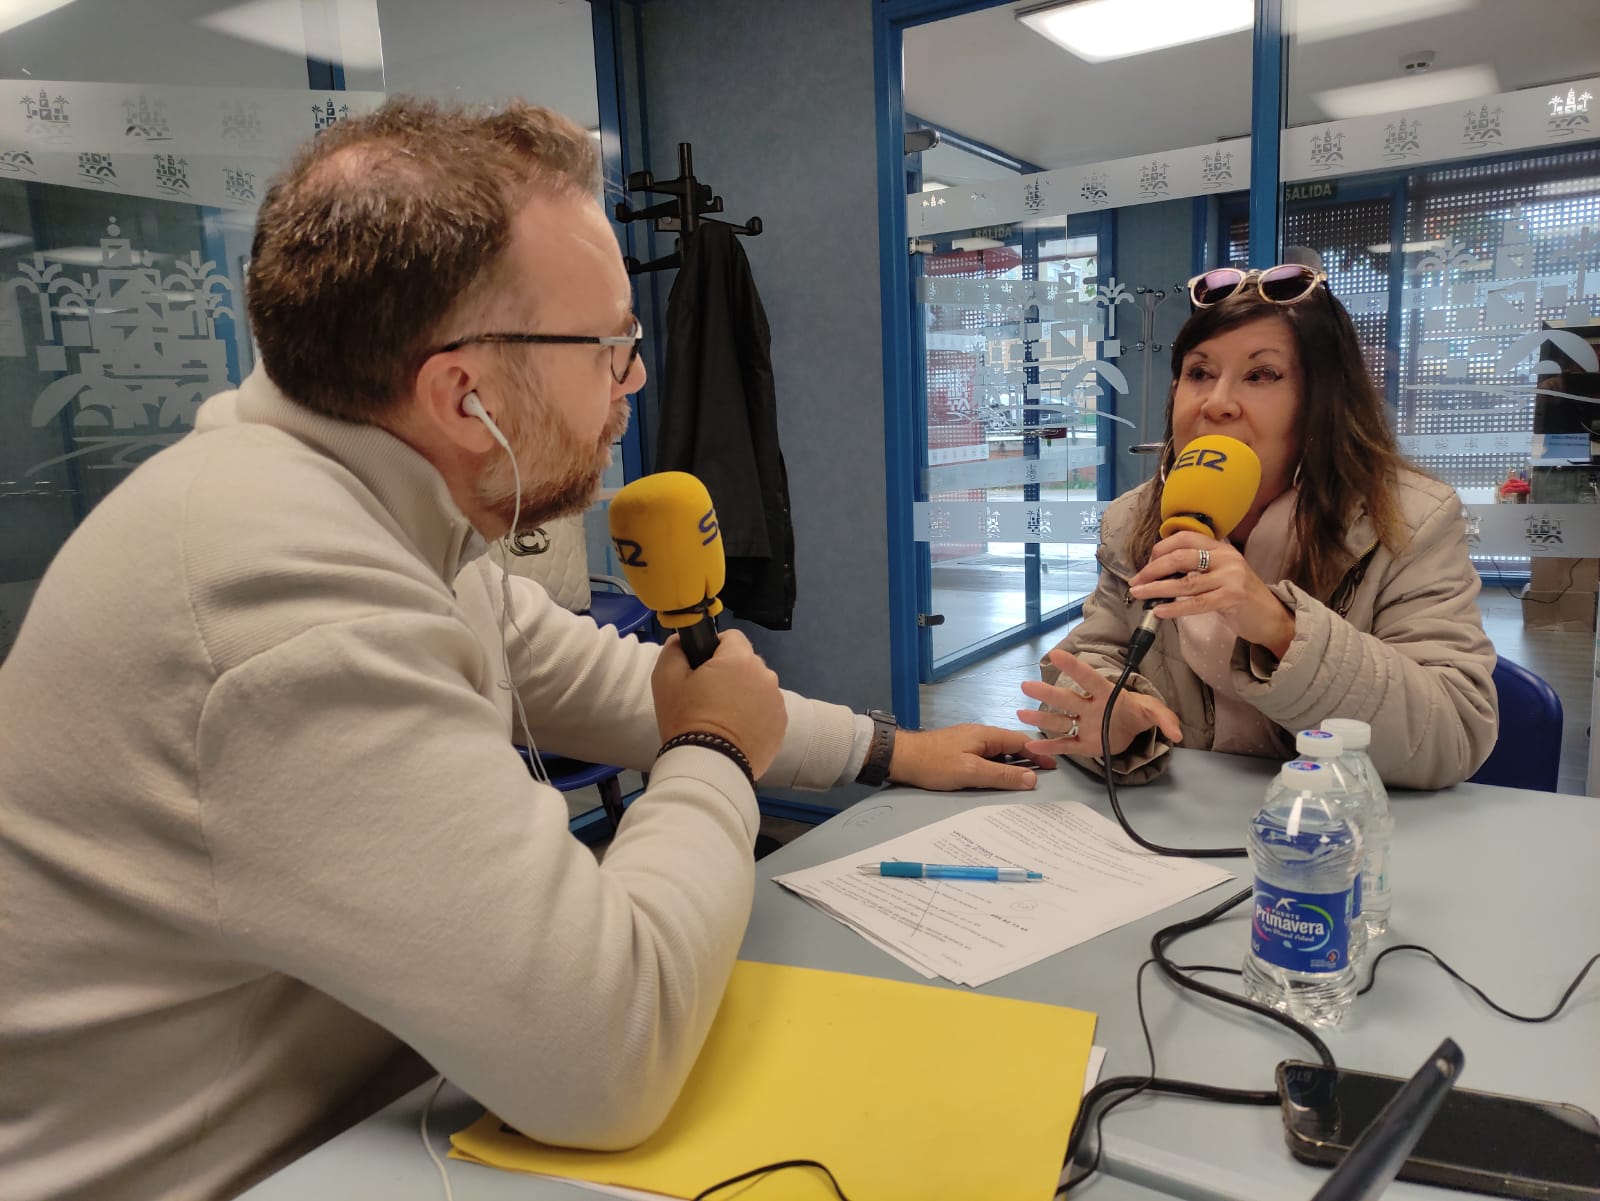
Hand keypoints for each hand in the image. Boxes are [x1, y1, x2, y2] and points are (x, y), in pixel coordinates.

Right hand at [652, 630, 786, 779]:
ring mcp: (777, 701)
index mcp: (739, 659)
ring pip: (758, 687)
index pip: (732, 637)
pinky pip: (767, 710)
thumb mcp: (665, 680)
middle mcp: (765, 675)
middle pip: (746, 663)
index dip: (715, 647)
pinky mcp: (781, 725)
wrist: (709, 765)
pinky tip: (737, 731)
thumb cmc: (686, 718)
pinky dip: (755, 715)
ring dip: (745, 694)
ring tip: (723, 717)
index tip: (702, 667)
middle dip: (730, 672)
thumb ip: (674, 650)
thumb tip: (682, 641)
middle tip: (708, 696)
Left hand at [886, 724, 1051, 791]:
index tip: (1054, 766)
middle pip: (1011, 745)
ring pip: (998, 752)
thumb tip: (1032, 778)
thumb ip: (1002, 775)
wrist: (900, 757)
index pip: (1021, 741)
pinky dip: (997, 766)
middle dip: (1028, 759)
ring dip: (1012, 764)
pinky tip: (997, 778)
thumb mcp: (971, 772)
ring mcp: (968, 742)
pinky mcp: (959, 751)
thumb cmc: (934, 764)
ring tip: (1024, 780)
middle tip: (1042, 776)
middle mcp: (980, 735)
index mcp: (986, 735)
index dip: (1039, 754)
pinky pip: (986, 757)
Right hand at [1018, 649, 1182, 759]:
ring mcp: (1084, 725)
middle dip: (1048, 693)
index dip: (1074, 668)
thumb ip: (1165, 718)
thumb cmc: (1137, 712)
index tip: (1056, 655)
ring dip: (1041, 719)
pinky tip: (1032, 746)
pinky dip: (1050, 747)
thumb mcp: (1155, 711)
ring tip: (1020, 714)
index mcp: (1106, 694)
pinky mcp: (1084, 743)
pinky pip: (1066, 744)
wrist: (1132, 729)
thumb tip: (1178, 734)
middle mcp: (1090, 707)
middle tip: (1027, 685)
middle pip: (1067, 700)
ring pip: (1060, 721)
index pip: (1089, 679)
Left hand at [1127, 532, 1294, 656]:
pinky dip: (1175, 607)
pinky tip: (1159, 610)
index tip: (1146, 565)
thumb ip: (1197, 568)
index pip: (1185, 537)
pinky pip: (1196, 603)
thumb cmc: (1240, 596)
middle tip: (1136, 581)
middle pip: (1180, 557)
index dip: (1161, 549)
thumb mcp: (1221, 574)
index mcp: (1221, 548)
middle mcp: (1226, 558)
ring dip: (1157, 588)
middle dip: (1153, 569)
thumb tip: (1160, 572)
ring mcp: (1231, 577)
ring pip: (1185, 581)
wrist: (1271, 616)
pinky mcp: (1232, 598)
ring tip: (1139, 594)